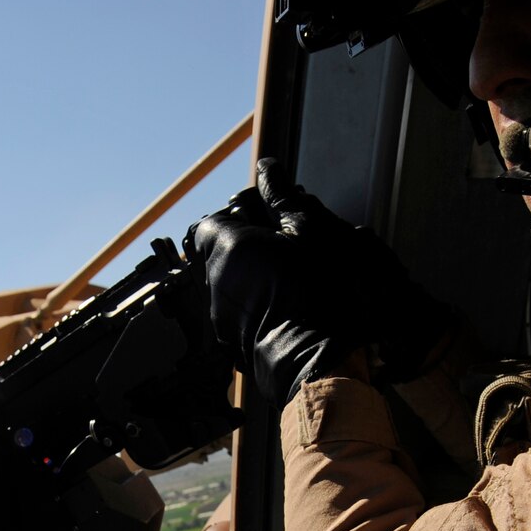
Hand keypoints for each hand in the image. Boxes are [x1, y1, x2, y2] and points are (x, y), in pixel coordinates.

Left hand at [187, 159, 443, 403]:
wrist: (318, 360)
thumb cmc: (317, 293)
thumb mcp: (308, 230)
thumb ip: (283, 197)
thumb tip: (268, 169)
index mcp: (226, 247)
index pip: (211, 220)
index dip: (238, 217)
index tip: (266, 221)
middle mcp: (213, 281)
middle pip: (218, 253)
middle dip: (245, 246)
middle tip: (284, 248)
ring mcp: (218, 316)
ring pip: (226, 285)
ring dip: (250, 277)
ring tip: (288, 280)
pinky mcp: (230, 343)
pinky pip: (235, 314)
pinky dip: (254, 306)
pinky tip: (285, 309)